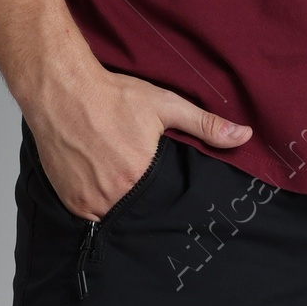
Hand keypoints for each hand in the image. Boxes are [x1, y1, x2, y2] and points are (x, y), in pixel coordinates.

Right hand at [26, 60, 250, 218]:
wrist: (61, 89)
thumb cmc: (112, 96)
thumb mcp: (165, 106)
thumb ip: (206, 125)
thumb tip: (244, 136)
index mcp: (139, 176)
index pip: (163, 202)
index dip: (165, 195)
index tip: (162, 184)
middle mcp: (112, 194)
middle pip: (137, 209)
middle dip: (142, 199)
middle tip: (138, 177)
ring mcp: (88, 200)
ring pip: (112, 215)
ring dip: (119, 203)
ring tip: (119, 178)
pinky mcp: (69, 200)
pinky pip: (88, 214)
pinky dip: (96, 202)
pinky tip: (98, 179)